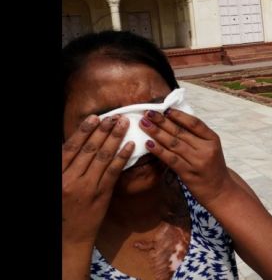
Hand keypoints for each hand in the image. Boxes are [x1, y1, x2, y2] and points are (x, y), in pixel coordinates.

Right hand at [62, 115, 133, 245]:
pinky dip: (122, 156)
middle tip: (114, 116)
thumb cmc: (62, 210)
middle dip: (103, 130)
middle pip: (89, 149)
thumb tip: (77, 144)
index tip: (94, 118)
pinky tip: (131, 145)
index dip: (84, 131)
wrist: (68, 238)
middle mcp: (71, 179)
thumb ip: (67, 166)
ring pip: (103, 157)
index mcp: (58, 175)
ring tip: (124, 124)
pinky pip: (114, 171)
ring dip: (115, 138)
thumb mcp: (58, 185)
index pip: (71, 148)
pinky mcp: (102, 195)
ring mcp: (87, 187)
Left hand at [140, 108, 234, 208]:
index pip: (195, 123)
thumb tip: (174, 122)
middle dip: (162, 121)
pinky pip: (170, 159)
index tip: (165, 109)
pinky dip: (159, 150)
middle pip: (181, 132)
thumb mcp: (210, 149)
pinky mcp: (188, 173)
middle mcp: (206, 149)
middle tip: (148, 113)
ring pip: (174, 144)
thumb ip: (196, 137)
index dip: (179, 115)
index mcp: (212, 139)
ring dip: (157, 133)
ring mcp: (197, 161)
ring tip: (144, 124)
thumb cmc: (212, 168)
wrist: (220, 190)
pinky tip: (148, 143)